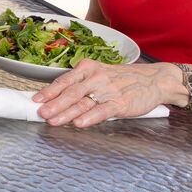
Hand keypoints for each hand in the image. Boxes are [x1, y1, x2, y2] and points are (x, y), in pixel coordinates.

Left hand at [33, 60, 178, 126]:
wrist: (155, 80)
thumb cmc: (125, 79)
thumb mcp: (101, 74)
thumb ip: (82, 83)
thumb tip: (58, 97)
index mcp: (89, 68)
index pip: (65, 80)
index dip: (49, 91)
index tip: (36, 100)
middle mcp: (97, 78)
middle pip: (71, 92)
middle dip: (54, 104)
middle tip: (40, 113)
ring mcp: (109, 90)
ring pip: (83, 102)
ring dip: (66, 113)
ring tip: (53, 121)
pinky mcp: (121, 103)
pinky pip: (102, 111)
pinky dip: (89, 117)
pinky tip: (79, 123)